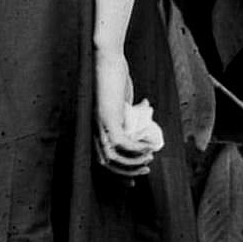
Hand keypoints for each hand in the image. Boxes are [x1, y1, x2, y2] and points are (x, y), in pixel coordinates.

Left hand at [94, 45, 161, 175]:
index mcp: (95, 129)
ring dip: (133, 162)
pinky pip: (122, 142)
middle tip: (145, 170)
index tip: (133, 181)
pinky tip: (148, 147)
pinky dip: (136, 148)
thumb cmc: (114, 79)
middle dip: (127, 172)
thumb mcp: (122, 104)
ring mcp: (99, 124)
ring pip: (114, 156)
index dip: (117, 174)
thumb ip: (127, 118)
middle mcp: (93, 129)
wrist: (108, 60)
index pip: (102, 160)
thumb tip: (140, 128)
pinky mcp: (107, 118)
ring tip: (149, 159)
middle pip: (106, 163)